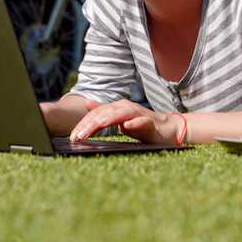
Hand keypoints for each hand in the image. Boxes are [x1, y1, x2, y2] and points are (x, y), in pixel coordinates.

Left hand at [69, 99, 187, 146]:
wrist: (169, 129)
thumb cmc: (143, 126)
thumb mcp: (120, 120)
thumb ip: (105, 113)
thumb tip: (87, 104)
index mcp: (117, 108)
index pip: (96, 115)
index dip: (83, 125)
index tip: (73, 137)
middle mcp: (125, 107)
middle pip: (104, 114)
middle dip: (89, 125)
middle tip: (77, 136)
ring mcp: (138, 113)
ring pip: (119, 115)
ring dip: (105, 121)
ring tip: (93, 129)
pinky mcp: (151, 122)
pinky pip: (142, 121)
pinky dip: (134, 123)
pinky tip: (127, 126)